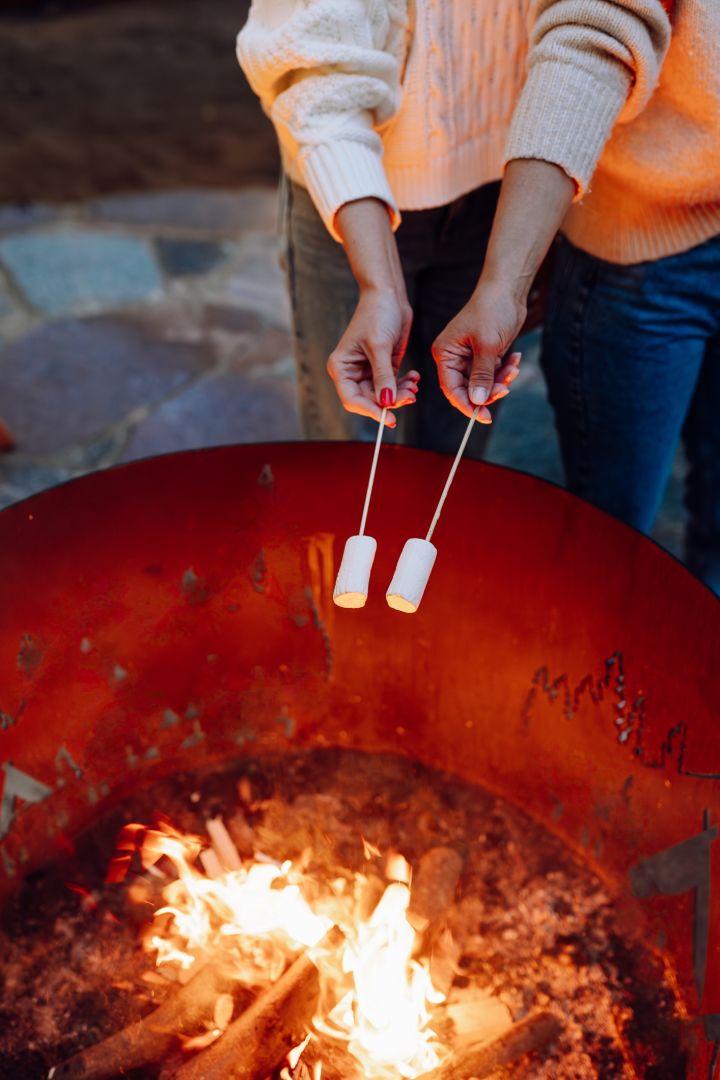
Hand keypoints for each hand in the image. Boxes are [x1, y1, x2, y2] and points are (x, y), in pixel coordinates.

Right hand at [328, 287, 419, 427]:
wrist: (389, 295)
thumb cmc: (377, 314)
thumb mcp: (380, 347)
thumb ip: (383, 377)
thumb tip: (386, 403)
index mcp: (341, 367)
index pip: (352, 399)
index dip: (370, 411)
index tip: (389, 418)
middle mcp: (352, 372)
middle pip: (370, 399)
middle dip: (391, 401)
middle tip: (410, 397)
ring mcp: (368, 371)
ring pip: (384, 395)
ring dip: (400, 394)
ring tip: (414, 386)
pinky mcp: (383, 367)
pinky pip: (393, 385)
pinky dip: (404, 385)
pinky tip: (414, 377)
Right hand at [432, 278, 524, 421]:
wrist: (508, 289)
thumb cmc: (492, 310)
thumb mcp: (486, 346)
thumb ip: (481, 376)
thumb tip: (477, 401)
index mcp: (446, 353)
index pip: (451, 388)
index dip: (466, 404)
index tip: (482, 416)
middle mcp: (455, 357)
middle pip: (468, 388)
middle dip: (488, 391)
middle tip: (505, 388)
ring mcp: (470, 356)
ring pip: (484, 382)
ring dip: (501, 380)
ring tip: (514, 369)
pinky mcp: (485, 354)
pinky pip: (494, 372)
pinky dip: (505, 370)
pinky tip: (516, 359)